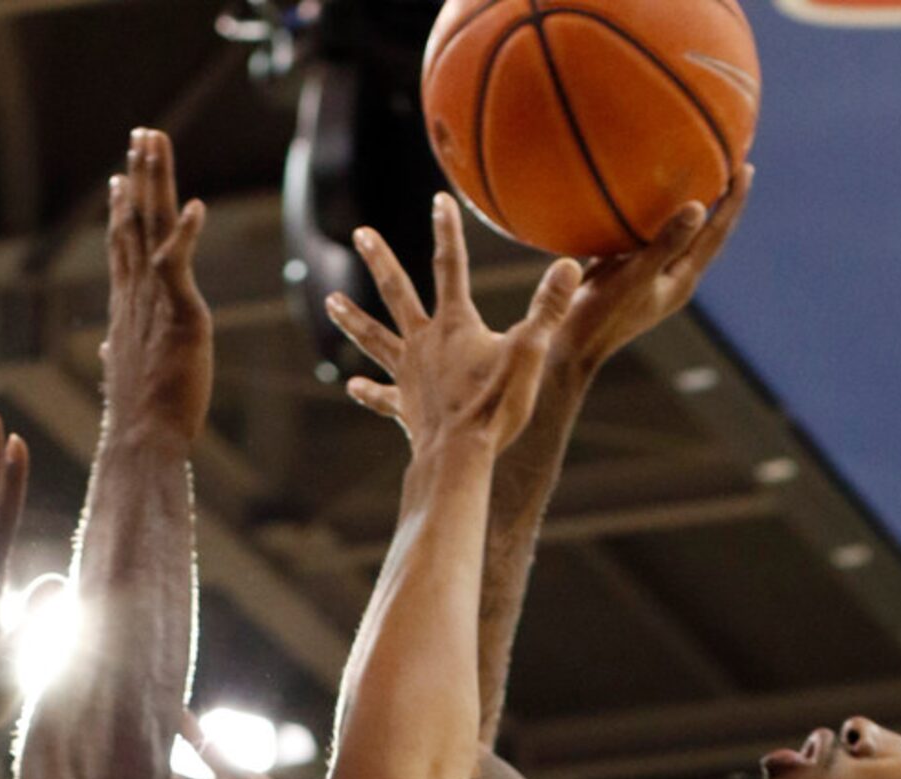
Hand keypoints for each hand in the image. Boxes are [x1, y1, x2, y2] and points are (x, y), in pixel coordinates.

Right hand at [102, 127, 211, 445]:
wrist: (142, 441)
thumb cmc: (139, 418)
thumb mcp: (127, 375)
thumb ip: (121, 353)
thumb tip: (111, 352)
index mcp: (126, 308)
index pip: (122, 248)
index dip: (121, 210)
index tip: (118, 179)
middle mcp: (135, 296)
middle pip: (134, 222)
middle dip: (138, 176)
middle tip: (141, 136)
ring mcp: (154, 301)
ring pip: (151, 227)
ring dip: (153, 181)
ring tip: (155, 143)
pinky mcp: (178, 314)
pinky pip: (178, 264)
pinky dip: (186, 234)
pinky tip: (195, 206)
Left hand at [326, 193, 580, 458]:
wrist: (459, 457)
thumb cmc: (494, 405)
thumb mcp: (529, 352)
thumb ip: (548, 308)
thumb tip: (570, 265)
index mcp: (454, 325)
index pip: (450, 266)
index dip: (447, 231)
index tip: (438, 200)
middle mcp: (424, 343)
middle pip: (396, 292)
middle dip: (379, 260)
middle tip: (360, 234)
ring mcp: (409, 374)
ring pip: (375, 338)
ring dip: (353, 319)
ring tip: (330, 302)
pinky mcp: (405, 407)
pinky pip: (383, 396)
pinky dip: (369, 392)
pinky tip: (353, 386)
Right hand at [554, 166, 752, 376]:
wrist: (570, 347)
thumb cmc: (602, 317)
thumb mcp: (635, 278)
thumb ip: (665, 245)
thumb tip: (698, 208)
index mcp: (681, 279)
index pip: (716, 234)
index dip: (732, 201)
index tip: (745, 167)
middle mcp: (672, 276)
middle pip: (705, 232)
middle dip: (719, 199)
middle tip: (731, 161)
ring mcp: (650, 275)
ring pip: (676, 233)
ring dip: (687, 205)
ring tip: (695, 171)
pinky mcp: (628, 272)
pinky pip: (647, 237)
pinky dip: (652, 215)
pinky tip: (645, 194)